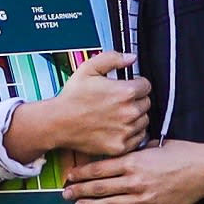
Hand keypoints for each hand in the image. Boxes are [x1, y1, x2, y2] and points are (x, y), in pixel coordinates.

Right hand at [9, 48, 149, 161]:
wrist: (57, 123)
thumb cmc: (72, 97)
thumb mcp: (88, 69)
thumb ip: (112, 58)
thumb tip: (131, 57)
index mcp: (125, 92)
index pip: (146, 85)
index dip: (136, 84)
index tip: (126, 88)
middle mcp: (129, 112)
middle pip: (146, 103)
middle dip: (135, 100)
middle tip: (118, 102)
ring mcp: (126, 130)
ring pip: (144, 120)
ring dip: (135, 117)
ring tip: (116, 115)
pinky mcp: (121, 146)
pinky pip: (138, 137)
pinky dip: (131, 133)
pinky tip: (117, 127)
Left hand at [60, 139, 203, 203]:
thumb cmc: (184, 152)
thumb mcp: (157, 144)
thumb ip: (137, 150)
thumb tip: (123, 151)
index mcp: (134, 162)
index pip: (99, 169)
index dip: (81, 174)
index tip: (70, 176)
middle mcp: (136, 181)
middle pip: (100, 188)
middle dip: (79, 191)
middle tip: (66, 194)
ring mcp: (146, 198)